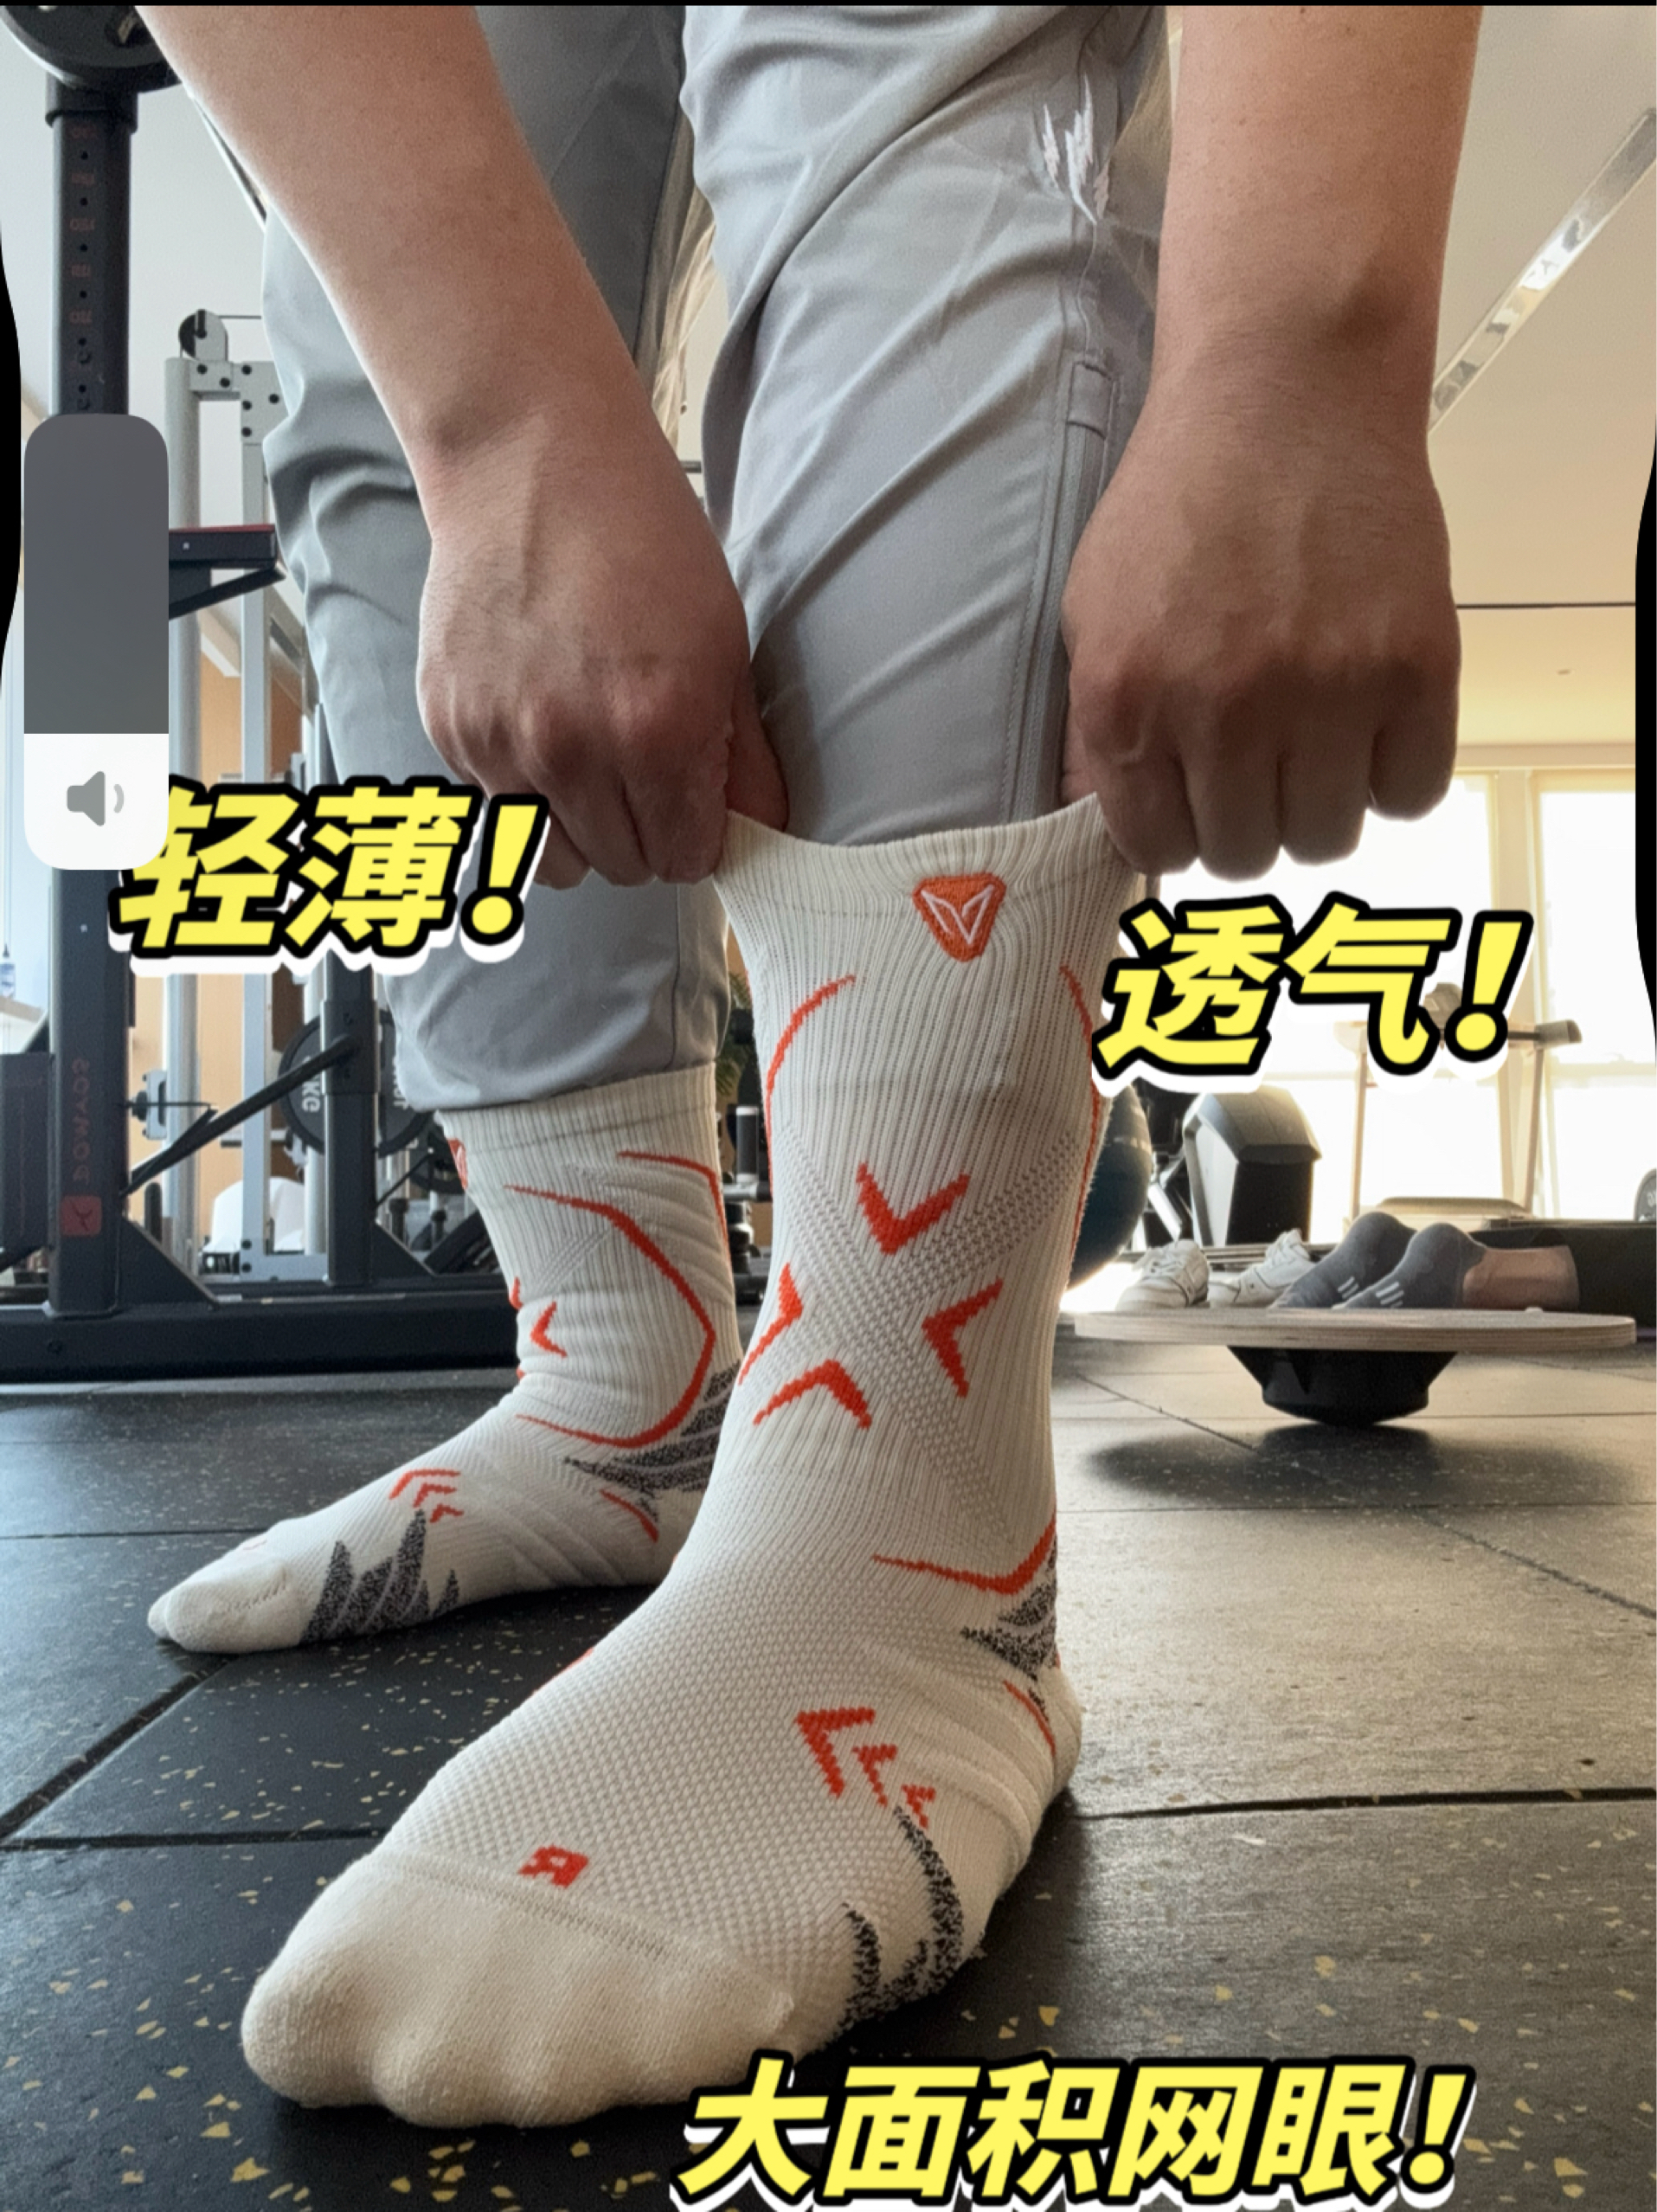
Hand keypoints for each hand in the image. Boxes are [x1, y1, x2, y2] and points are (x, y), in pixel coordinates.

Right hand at [416, 403, 786, 887]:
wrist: (530, 462)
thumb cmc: (641, 540)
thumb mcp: (724, 646)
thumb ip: (741, 757)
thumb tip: (760, 832)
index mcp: (657, 733)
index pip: (684, 858)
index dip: (697, 835)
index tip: (693, 804)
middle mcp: (574, 751)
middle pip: (621, 866)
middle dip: (643, 833)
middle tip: (645, 773)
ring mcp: (501, 743)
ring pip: (551, 856)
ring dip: (578, 827)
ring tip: (589, 762)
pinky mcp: (450, 728)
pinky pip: (497, 806)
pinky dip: (522, 785)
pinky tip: (536, 716)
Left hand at [1059, 354, 1459, 879]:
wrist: (1285, 391)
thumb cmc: (1182, 497)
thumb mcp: (1093, 610)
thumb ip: (1095, 727)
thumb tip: (1096, 820)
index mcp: (1129, 703)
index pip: (1157, 850)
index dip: (1179, 831)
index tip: (1197, 801)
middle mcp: (1221, 711)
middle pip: (1244, 854)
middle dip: (1248, 819)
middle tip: (1259, 764)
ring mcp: (1323, 694)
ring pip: (1326, 837)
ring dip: (1319, 804)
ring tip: (1315, 740)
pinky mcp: (1412, 669)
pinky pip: (1410, 793)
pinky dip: (1394, 774)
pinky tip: (1371, 724)